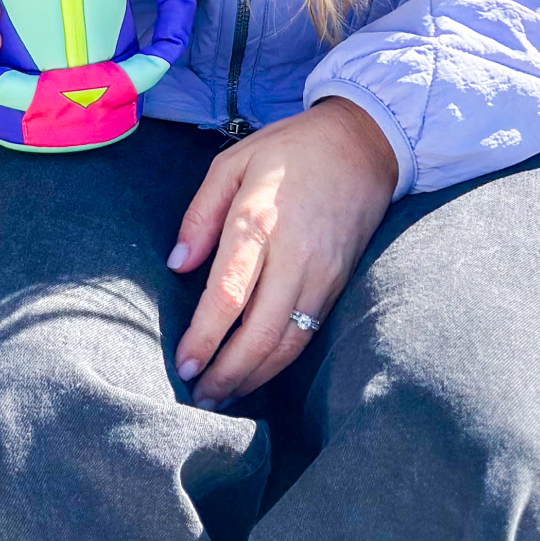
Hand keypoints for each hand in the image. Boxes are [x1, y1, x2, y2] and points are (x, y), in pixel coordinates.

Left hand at [169, 98, 397, 404]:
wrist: (362, 145)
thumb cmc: (289, 150)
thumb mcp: (232, 162)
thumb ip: (200, 215)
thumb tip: (177, 264)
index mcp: (259, 220)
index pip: (229, 294)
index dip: (205, 337)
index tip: (183, 365)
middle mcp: (294, 255)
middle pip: (260, 332)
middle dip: (227, 372)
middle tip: (197, 395)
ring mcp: (322, 274)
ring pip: (288, 343)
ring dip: (253, 376)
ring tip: (222, 394)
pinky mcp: (339, 284)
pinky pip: (308, 335)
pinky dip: (280, 361)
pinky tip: (257, 372)